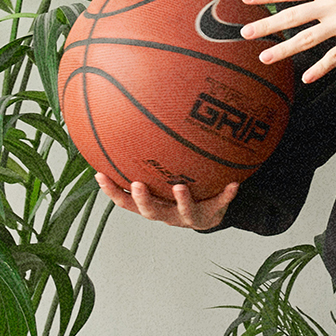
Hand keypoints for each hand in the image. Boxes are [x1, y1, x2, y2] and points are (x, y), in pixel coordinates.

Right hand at [95, 173, 237, 230]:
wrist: (209, 214)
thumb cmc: (180, 191)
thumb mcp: (163, 179)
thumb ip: (150, 159)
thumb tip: (132, 120)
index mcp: (154, 206)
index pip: (126, 202)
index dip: (112, 191)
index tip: (101, 175)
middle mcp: (169, 213)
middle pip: (151, 212)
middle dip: (143, 199)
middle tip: (138, 184)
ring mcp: (191, 215)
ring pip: (185, 211)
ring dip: (183, 199)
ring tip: (181, 186)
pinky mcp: (214, 211)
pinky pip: (221, 202)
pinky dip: (227, 194)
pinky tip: (234, 183)